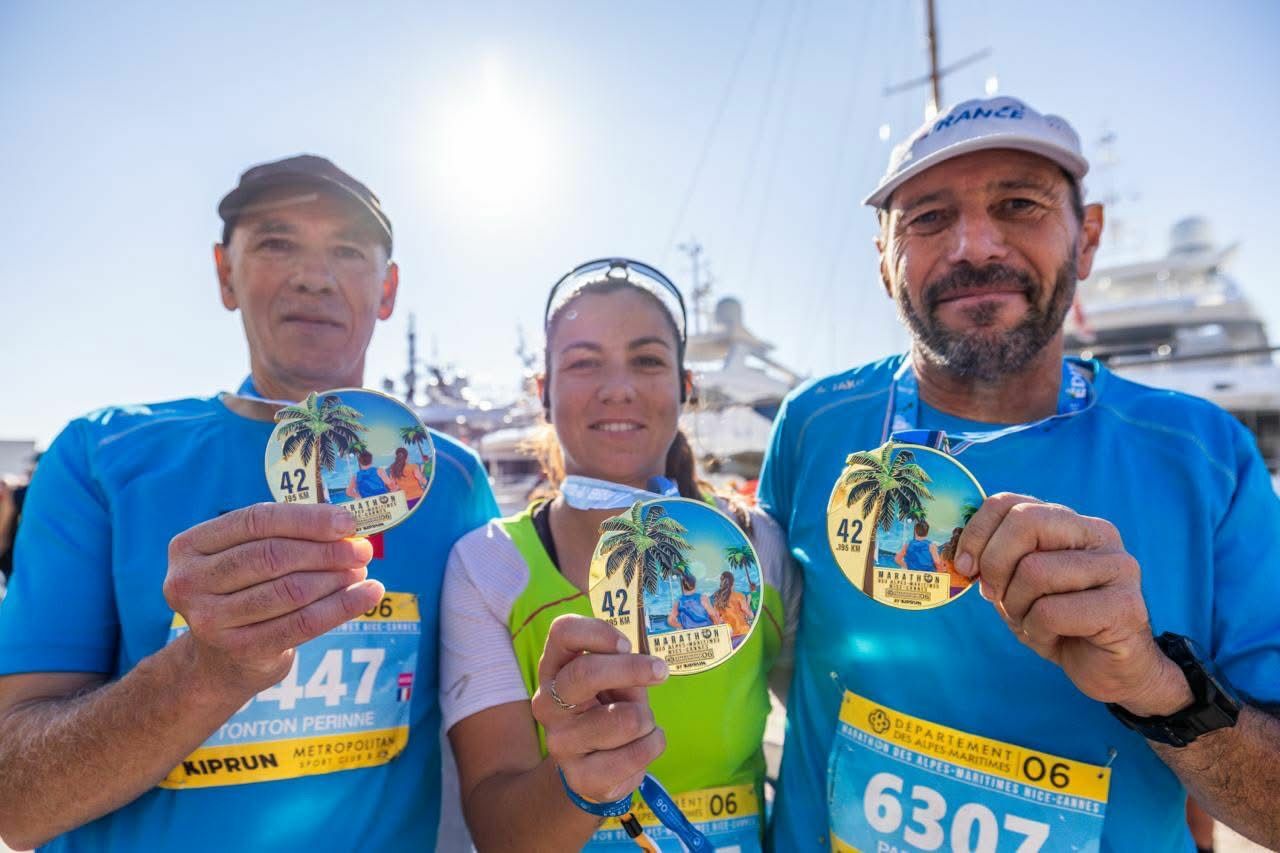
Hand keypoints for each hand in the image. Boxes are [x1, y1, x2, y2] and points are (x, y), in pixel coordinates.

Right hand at [162, 502, 382, 696]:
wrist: (220, 659)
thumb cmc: (244, 591)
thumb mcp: (247, 557)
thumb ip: (285, 536)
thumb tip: (347, 526)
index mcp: (190, 546)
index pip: (256, 520)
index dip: (307, 519)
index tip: (348, 522)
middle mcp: (190, 582)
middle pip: (273, 556)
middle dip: (326, 551)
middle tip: (362, 549)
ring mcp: (210, 620)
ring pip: (290, 590)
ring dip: (336, 578)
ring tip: (362, 570)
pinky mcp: (239, 649)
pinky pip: (302, 623)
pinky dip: (342, 606)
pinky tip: (368, 594)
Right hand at [531, 615, 668, 803]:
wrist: (593, 770)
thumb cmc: (608, 708)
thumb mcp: (614, 680)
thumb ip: (622, 668)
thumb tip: (648, 668)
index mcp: (554, 669)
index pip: (562, 633)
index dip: (598, 632)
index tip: (626, 644)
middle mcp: (547, 703)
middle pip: (585, 673)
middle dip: (631, 669)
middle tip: (661, 671)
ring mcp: (560, 742)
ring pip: (623, 718)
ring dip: (646, 718)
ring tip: (641, 724)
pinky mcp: (580, 776)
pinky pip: (635, 754)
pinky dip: (653, 745)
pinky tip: (643, 745)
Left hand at [956, 493, 1191, 715]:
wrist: (1111, 669)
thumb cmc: (1059, 623)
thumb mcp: (1016, 586)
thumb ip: (995, 561)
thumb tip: (963, 555)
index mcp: (1069, 522)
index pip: (1009, 502)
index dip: (976, 533)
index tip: (965, 566)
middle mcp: (1097, 534)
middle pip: (1025, 522)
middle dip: (995, 564)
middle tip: (997, 595)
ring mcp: (1117, 567)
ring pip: (1035, 570)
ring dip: (1018, 606)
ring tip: (1033, 621)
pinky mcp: (1124, 605)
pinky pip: (1052, 611)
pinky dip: (1038, 630)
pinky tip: (1053, 636)